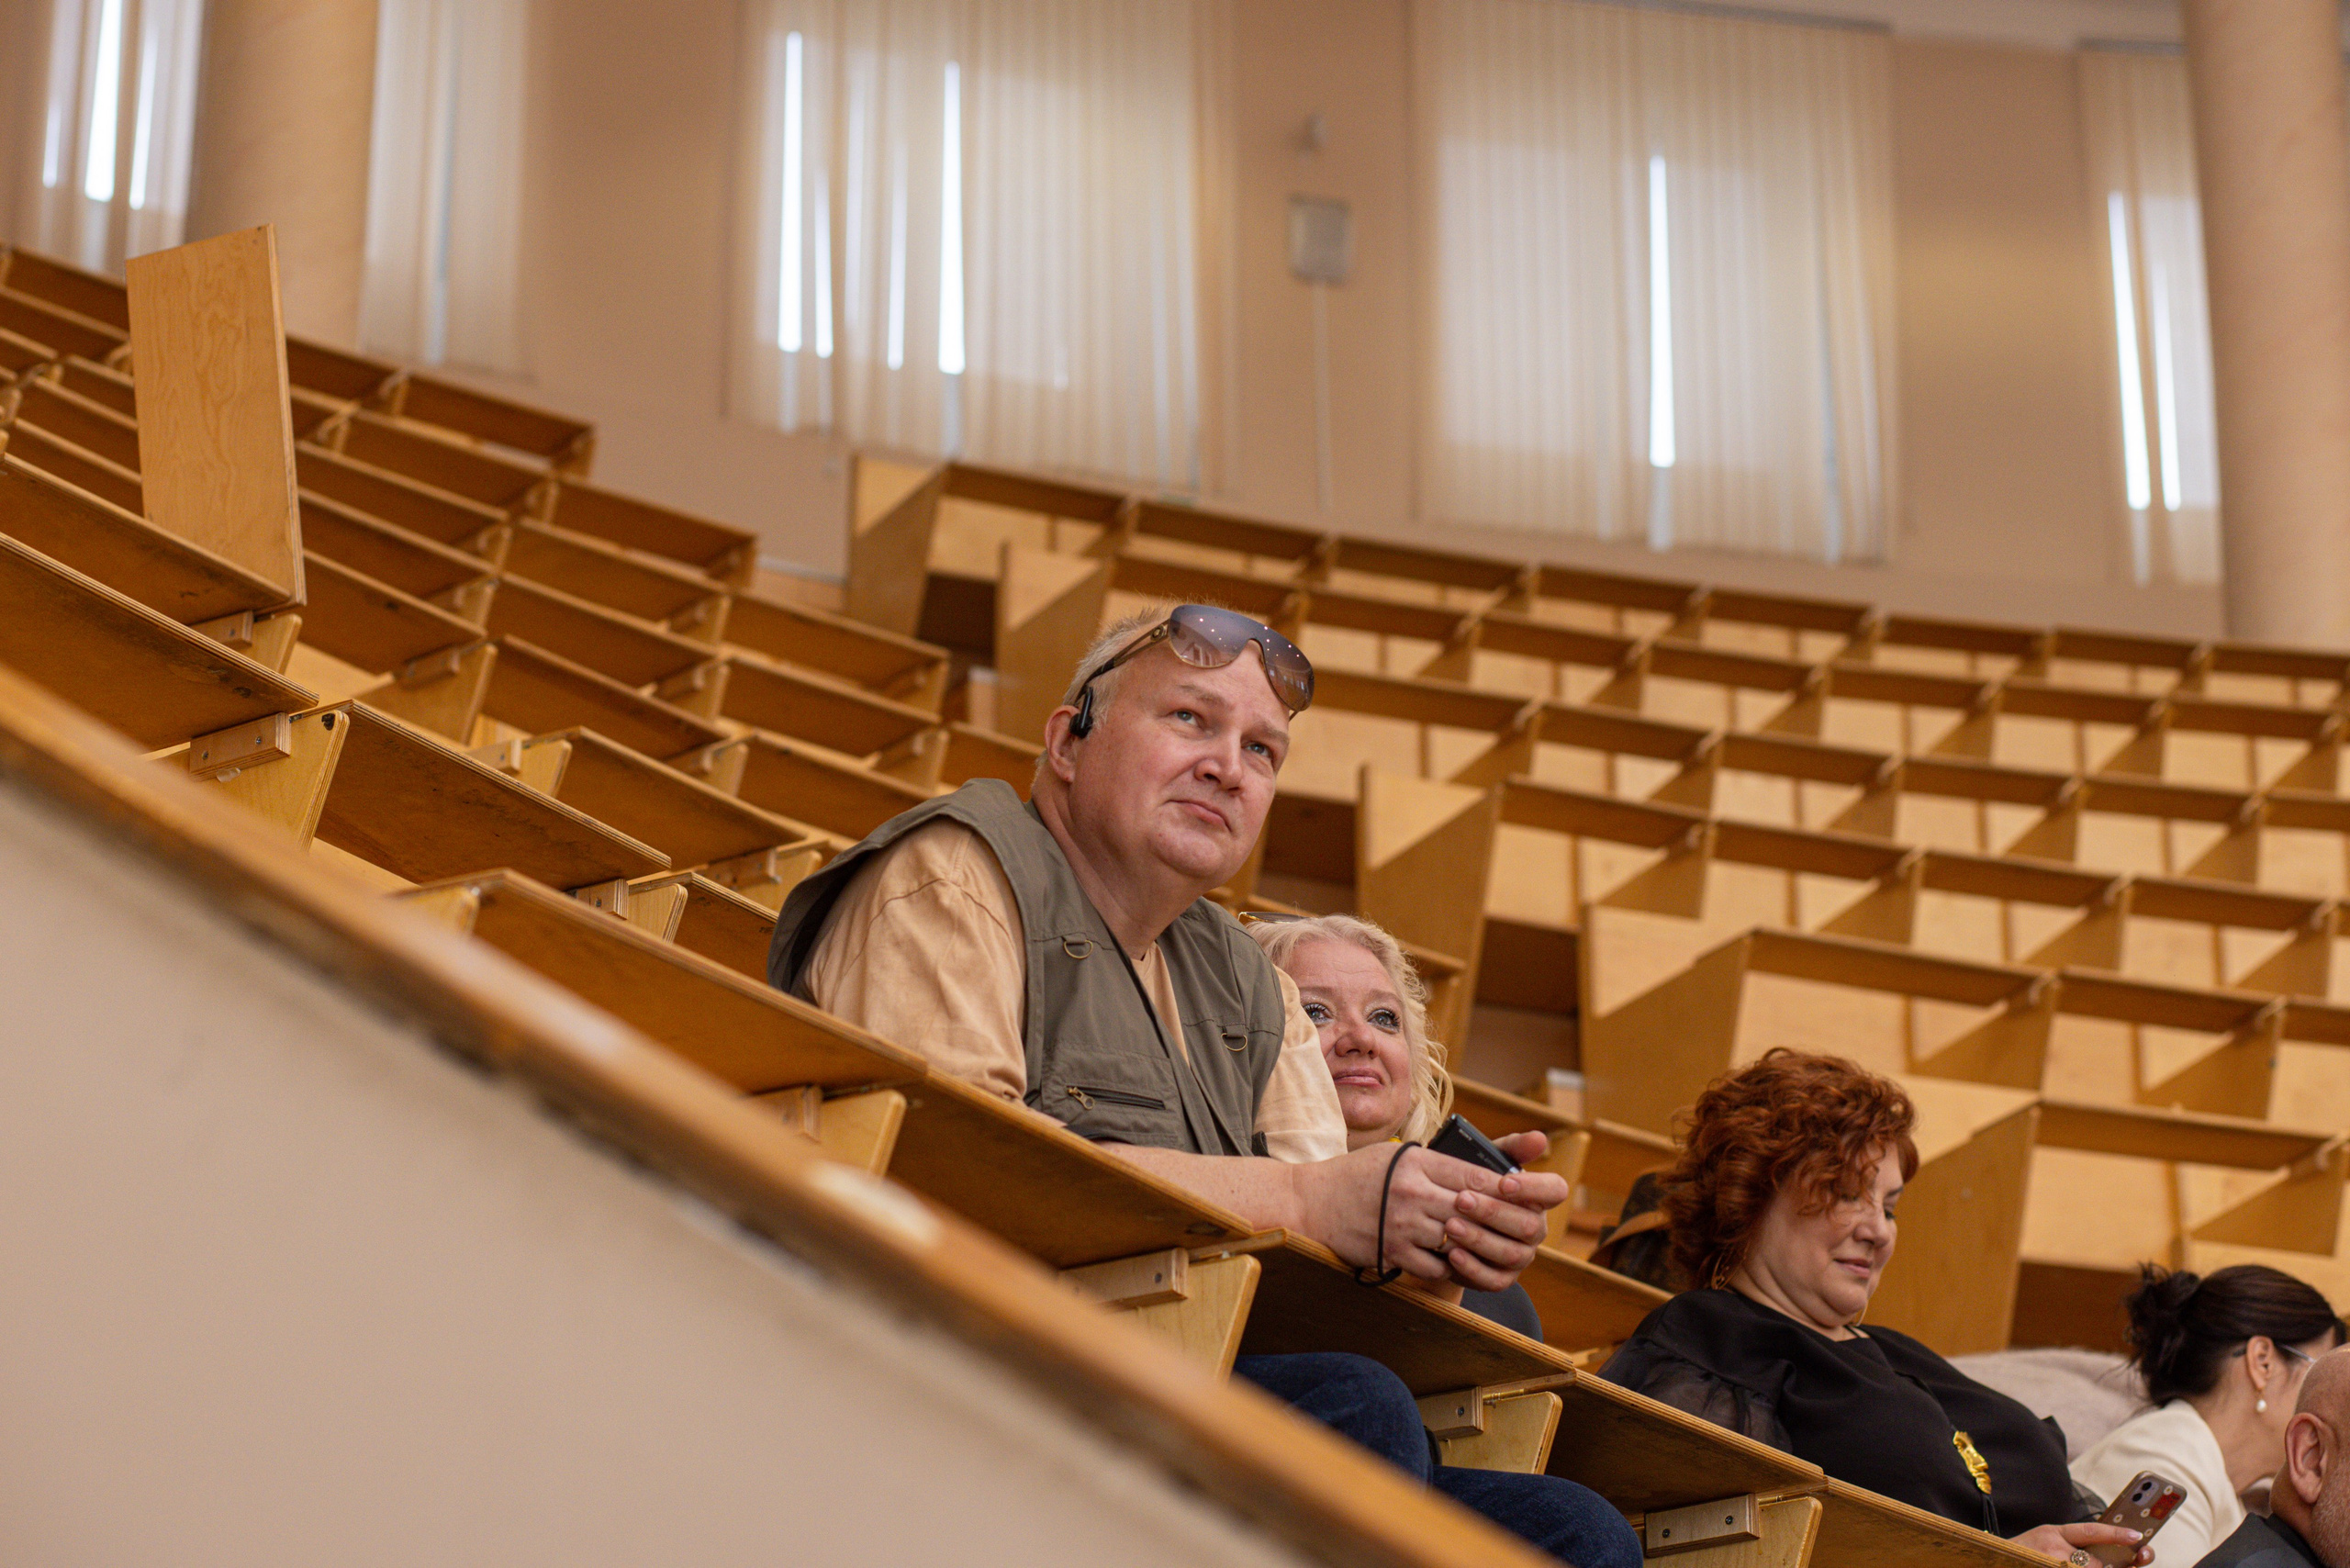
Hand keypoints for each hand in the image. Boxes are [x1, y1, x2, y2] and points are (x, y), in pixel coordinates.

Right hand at [1301, 1142, 1561, 1289]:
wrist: (1311, 1201)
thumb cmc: (1356, 1175)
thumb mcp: (1395, 1155)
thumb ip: (1434, 1162)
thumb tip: (1478, 1172)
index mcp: (1416, 1162)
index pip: (1473, 1175)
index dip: (1505, 1187)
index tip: (1525, 1193)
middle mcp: (1412, 1191)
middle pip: (1472, 1209)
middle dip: (1498, 1219)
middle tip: (1518, 1228)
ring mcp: (1402, 1223)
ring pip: (1457, 1239)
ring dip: (1474, 1245)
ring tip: (1488, 1246)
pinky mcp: (1391, 1251)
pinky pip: (1435, 1266)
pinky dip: (1448, 1266)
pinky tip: (1453, 1261)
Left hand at [1424, 1139, 1568, 1288]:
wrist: (1445, 1216)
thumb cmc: (1473, 1184)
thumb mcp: (1487, 1161)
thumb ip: (1511, 1147)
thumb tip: (1539, 1138)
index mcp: (1538, 1198)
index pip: (1555, 1190)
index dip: (1534, 1188)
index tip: (1503, 1182)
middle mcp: (1536, 1229)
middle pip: (1528, 1226)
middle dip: (1493, 1212)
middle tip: (1462, 1200)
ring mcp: (1522, 1256)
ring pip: (1511, 1253)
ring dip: (1479, 1239)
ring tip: (1450, 1225)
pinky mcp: (1502, 1278)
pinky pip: (1494, 1280)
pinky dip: (1472, 1267)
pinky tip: (1452, 1253)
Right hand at [2009, 1522, 2149, 1566]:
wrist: (1996, 1563)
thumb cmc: (2025, 1553)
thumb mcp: (2046, 1538)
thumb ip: (2072, 1542)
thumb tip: (2108, 1554)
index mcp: (2052, 1533)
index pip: (2090, 1531)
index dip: (2115, 1534)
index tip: (2136, 1536)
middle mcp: (2053, 1551)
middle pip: (2097, 1563)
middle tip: (2114, 1563)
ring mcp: (2053, 1565)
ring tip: (2069, 1560)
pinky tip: (2073, 1563)